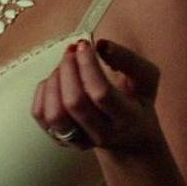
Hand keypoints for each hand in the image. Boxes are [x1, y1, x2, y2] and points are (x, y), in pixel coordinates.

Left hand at [32, 38, 163, 152]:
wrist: (130, 138)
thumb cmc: (137, 104)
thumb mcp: (146, 79)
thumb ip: (127, 59)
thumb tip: (100, 45)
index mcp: (126, 118)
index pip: (100, 93)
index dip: (88, 66)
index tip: (85, 46)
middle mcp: (101, 133)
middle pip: (74, 103)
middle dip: (68, 69)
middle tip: (72, 51)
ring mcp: (79, 140)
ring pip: (54, 114)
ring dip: (54, 82)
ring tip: (65, 68)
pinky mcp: (61, 139)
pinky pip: (40, 115)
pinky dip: (43, 91)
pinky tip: (57, 82)